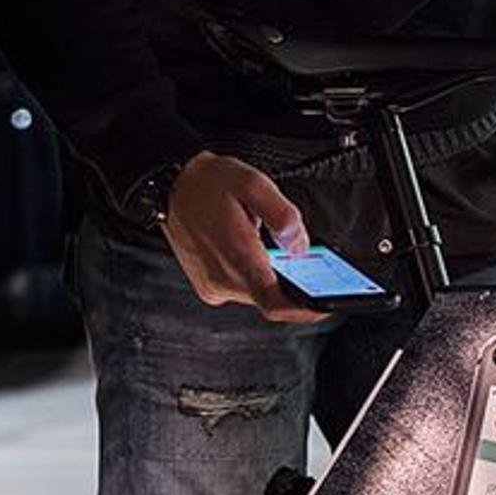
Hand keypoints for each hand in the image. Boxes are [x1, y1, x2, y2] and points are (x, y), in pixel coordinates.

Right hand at [160, 153, 323, 320]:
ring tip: (269, 245)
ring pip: (256, 294)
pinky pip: (240, 288)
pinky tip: (251, 249)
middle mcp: (222, 280)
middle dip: (291, 283)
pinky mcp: (207, 286)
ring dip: (270, 276)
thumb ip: (283, 216)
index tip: (326, 305)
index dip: (306, 311)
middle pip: (270, 299)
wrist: (169, 186)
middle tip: (302, 260)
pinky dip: (253, 275)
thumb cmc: (208, 183)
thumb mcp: (254, 184)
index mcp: (237, 257)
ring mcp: (212, 286)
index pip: (276, 304)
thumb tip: (301, 245)